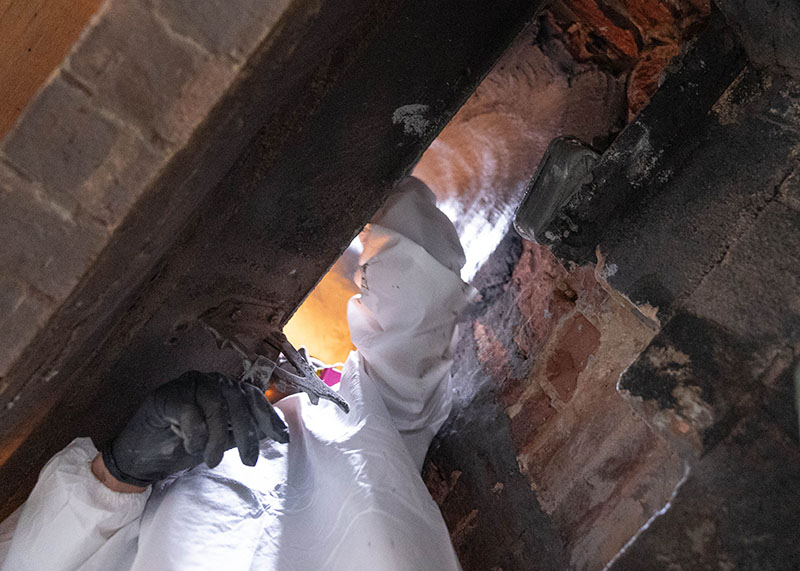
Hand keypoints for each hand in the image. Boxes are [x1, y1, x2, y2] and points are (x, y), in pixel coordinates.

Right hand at [101, 371, 288, 486]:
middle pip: (238, 399)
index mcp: (224, 388)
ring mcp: (187, 384)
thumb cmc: (182, 446)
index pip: (253, 397)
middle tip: (250, 462)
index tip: (283, 439)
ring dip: (219, 438)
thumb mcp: (220, 441)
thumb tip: (276, 433)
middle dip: (248, 433)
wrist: (140, 457)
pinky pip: (190, 412)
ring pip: (216, 404)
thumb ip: (242, 432)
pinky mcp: (166, 395)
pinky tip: (192, 448)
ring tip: (213, 461)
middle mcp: (209, 381)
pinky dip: (195, 434)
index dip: (269, 417)